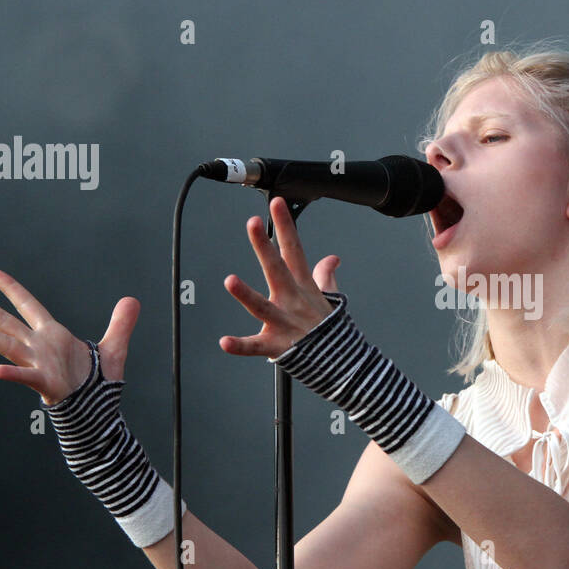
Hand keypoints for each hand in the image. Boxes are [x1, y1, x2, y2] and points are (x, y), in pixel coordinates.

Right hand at [0, 268, 140, 403]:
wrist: (97, 411)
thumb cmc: (98, 382)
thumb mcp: (113, 348)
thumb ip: (121, 323)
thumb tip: (133, 299)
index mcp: (52, 334)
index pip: (27, 304)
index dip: (10, 288)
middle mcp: (39, 346)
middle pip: (5, 321)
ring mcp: (39, 364)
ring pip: (7, 344)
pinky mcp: (46, 383)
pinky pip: (26, 377)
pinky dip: (13, 374)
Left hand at [220, 196, 342, 357]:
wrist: (344, 365)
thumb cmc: (332, 331)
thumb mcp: (331, 299)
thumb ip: (325, 276)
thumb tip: (332, 258)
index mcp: (303, 287)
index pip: (294, 250)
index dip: (286, 226)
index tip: (276, 203)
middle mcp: (292, 301)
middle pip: (277, 269)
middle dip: (264, 246)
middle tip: (253, 224)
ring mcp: (284, 323)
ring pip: (262, 306)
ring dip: (246, 294)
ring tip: (230, 280)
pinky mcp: (277, 346)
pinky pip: (255, 346)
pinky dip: (239, 345)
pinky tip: (224, 342)